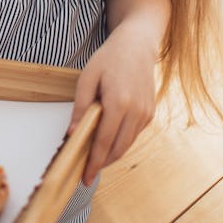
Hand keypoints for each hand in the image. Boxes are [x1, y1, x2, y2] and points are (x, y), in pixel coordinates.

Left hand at [68, 23, 156, 185]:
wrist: (138, 45)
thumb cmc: (109, 58)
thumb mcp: (87, 77)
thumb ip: (81, 107)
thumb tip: (72, 134)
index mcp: (119, 102)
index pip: (104, 141)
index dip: (93, 162)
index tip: (84, 177)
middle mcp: (136, 111)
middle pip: (117, 149)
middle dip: (102, 164)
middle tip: (86, 174)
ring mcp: (146, 114)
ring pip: (127, 145)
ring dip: (111, 156)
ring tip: (94, 160)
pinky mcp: (150, 114)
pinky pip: (133, 136)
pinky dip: (120, 143)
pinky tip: (108, 143)